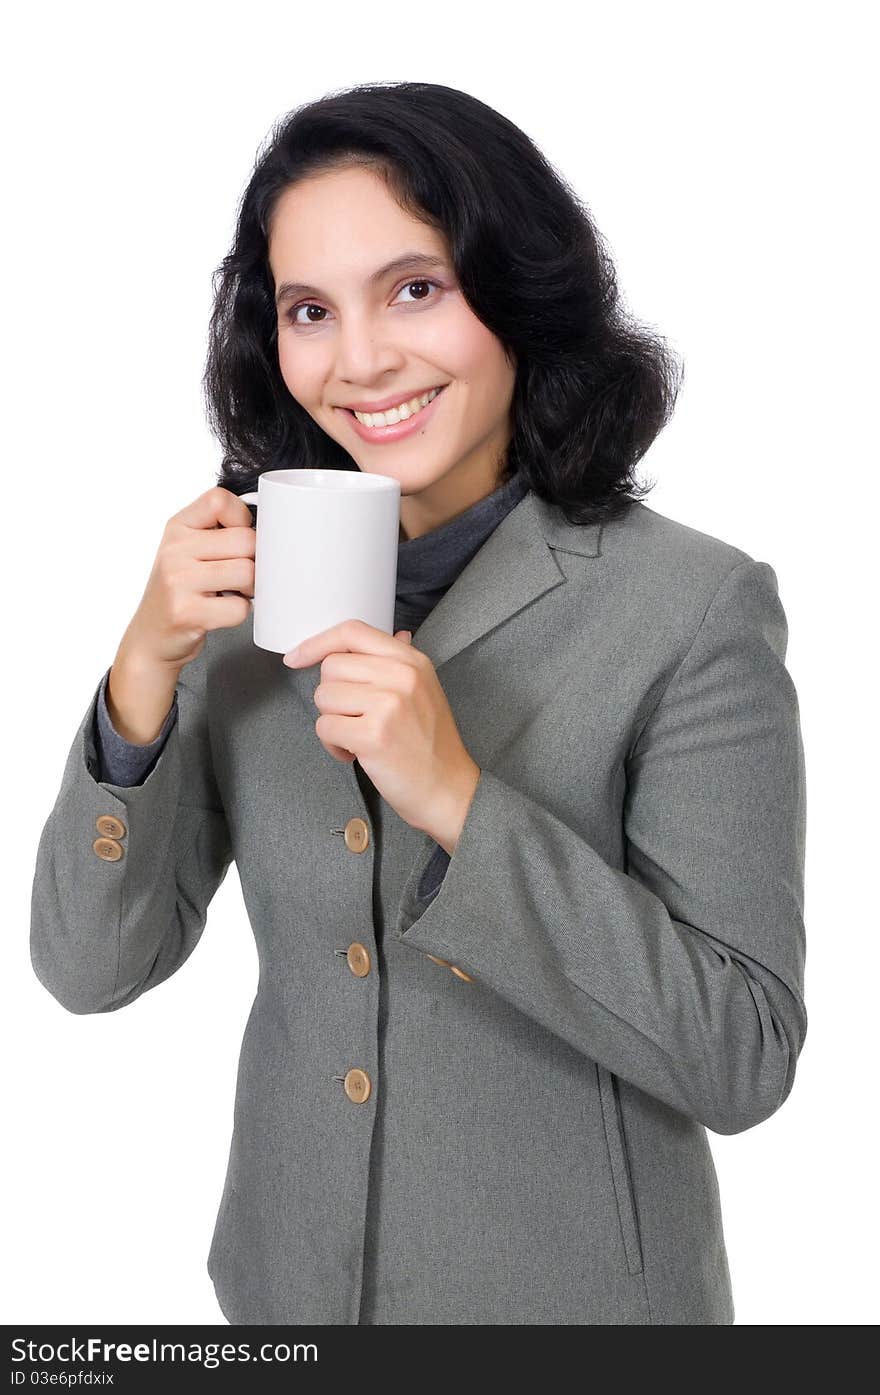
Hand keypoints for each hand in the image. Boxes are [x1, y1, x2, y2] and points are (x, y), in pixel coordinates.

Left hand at [283, 619, 479, 854]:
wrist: (448, 789)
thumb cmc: (431, 744)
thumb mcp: (426, 690)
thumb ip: (402, 662)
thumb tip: (395, 633)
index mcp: (412, 660)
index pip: (352, 631)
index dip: (317, 642)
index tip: (297, 656)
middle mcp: (402, 675)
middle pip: (331, 667)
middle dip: (332, 696)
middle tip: (354, 718)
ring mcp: (388, 704)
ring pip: (324, 697)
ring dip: (332, 722)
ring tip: (358, 738)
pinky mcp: (373, 735)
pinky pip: (325, 727)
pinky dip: (333, 745)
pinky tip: (355, 754)